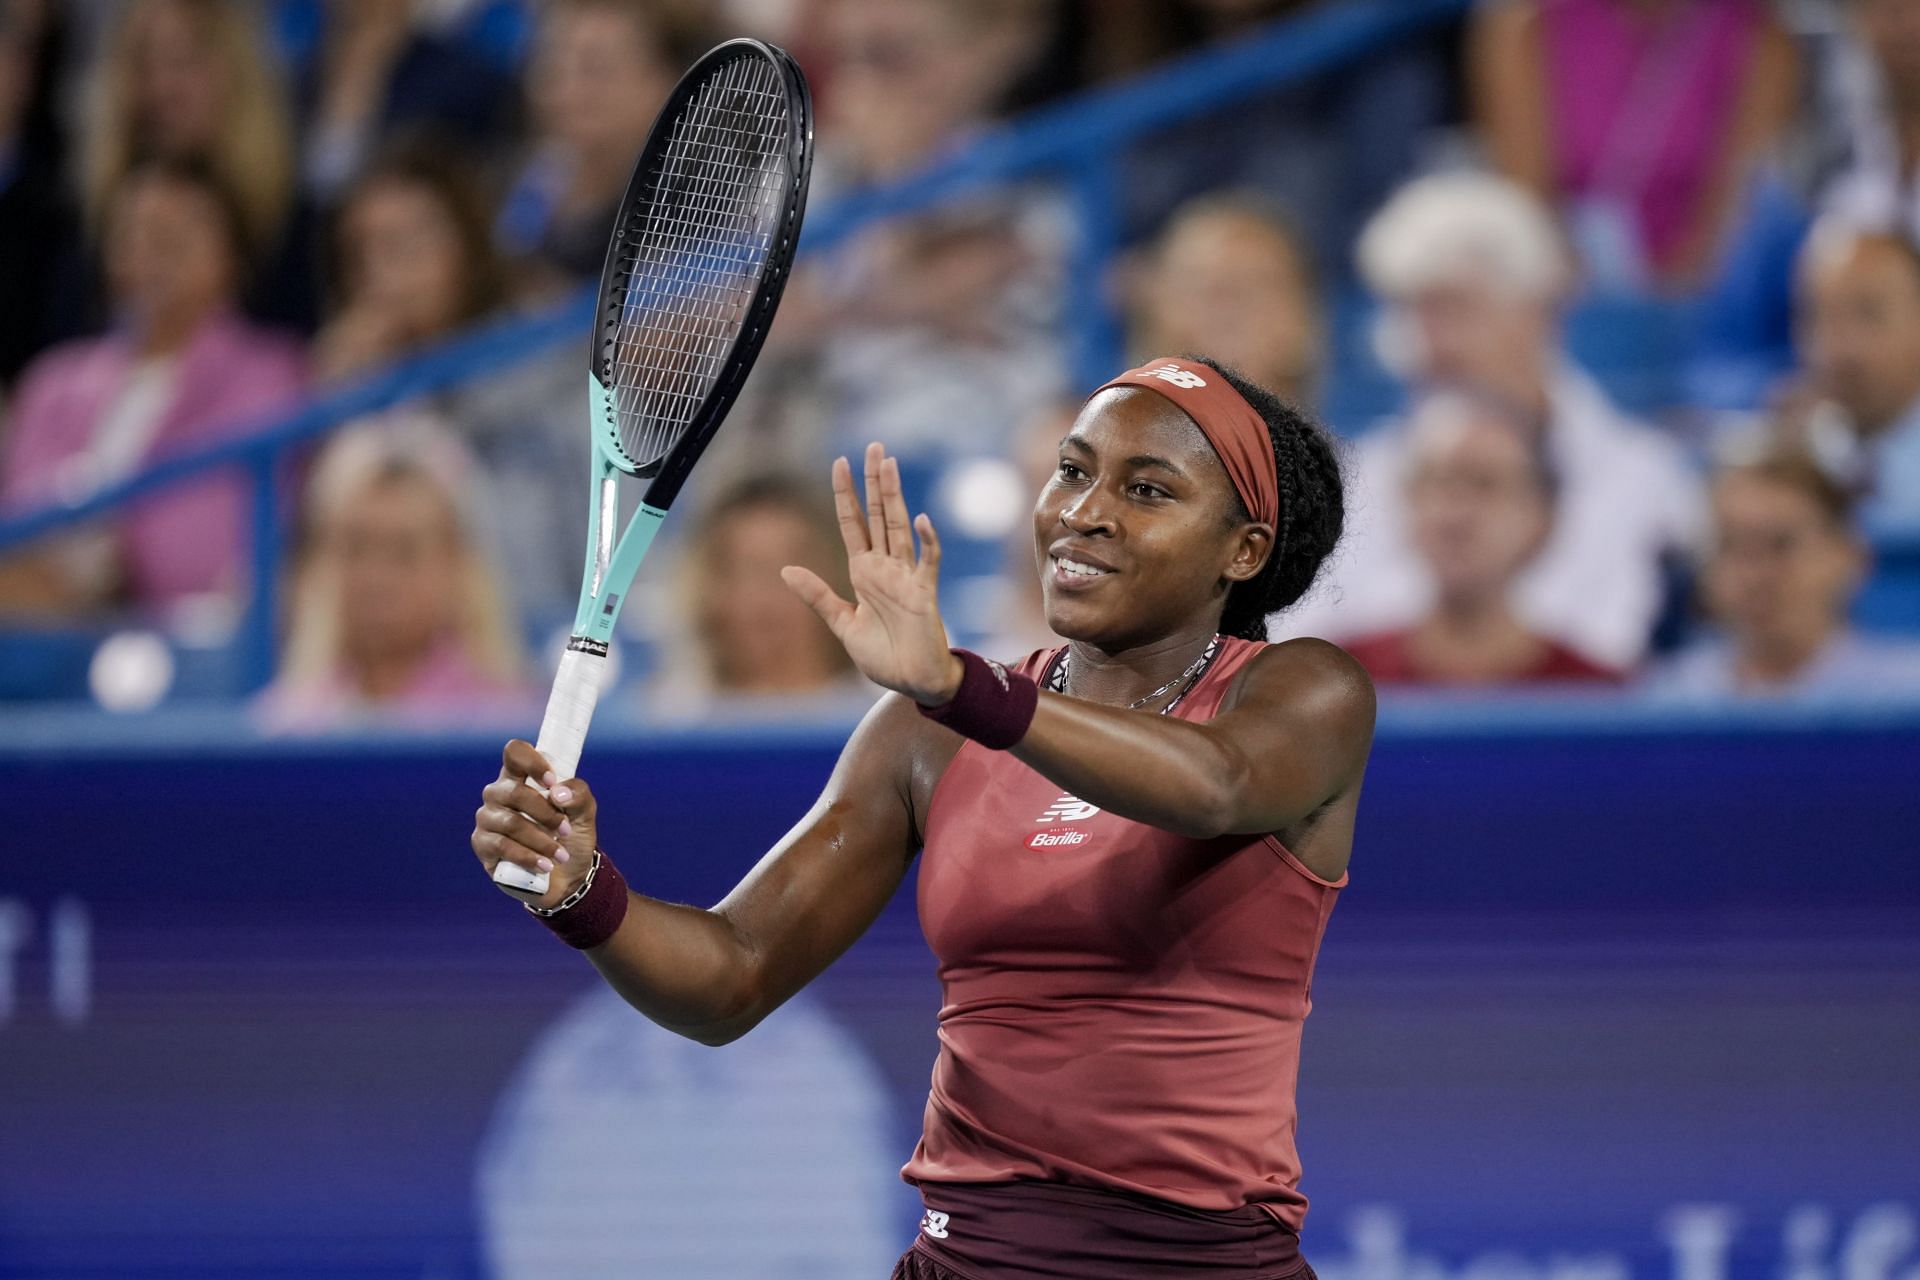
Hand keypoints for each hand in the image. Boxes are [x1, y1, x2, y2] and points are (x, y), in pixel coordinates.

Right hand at [470, 740, 600, 910]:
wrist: (567, 875)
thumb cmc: (571, 834)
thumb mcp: (584, 812)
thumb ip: (578, 794)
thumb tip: (557, 793)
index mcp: (520, 776)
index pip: (515, 753)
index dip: (532, 763)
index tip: (552, 782)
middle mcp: (499, 793)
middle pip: (514, 793)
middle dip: (546, 813)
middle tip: (566, 830)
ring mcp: (488, 818)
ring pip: (510, 823)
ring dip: (541, 840)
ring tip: (561, 855)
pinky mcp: (482, 844)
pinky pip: (502, 847)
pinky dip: (528, 857)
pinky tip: (545, 865)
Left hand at [782, 443, 963, 705]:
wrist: (912, 682)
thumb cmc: (882, 656)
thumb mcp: (842, 625)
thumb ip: (818, 596)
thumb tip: (785, 569)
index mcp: (863, 573)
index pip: (852, 524)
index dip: (845, 494)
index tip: (839, 462)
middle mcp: (885, 567)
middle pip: (877, 515)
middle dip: (874, 482)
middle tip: (874, 447)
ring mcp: (906, 576)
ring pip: (898, 526)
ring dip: (894, 496)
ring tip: (889, 464)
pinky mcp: (924, 592)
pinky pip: (927, 560)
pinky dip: (926, 541)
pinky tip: (920, 520)